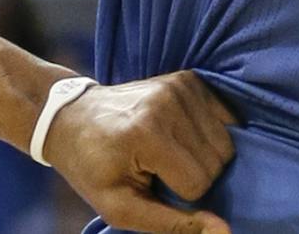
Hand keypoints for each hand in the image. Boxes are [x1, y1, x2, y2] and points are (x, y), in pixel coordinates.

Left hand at [40, 71, 239, 233]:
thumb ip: (172, 223)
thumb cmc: (92, 167)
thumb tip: (224, 232)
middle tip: (159, 170)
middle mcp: (167, 103)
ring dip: (204, 157)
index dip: (177, 196)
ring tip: (169, 153)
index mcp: (146, 133)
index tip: (149, 182)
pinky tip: (183, 135)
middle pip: (217, 163)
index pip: (197, 185)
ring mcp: (179, 86)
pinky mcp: (188, 79)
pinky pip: (226, 117)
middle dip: (194, 176)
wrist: (72, 117)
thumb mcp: (120, 208)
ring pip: (225, 143)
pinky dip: (211, 133)